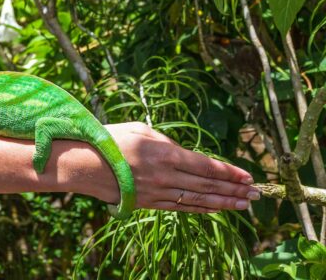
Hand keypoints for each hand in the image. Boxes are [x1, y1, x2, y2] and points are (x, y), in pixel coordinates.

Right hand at [106, 122, 259, 213]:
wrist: (83, 164)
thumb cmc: (109, 140)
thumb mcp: (140, 130)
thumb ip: (166, 140)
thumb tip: (184, 153)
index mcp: (164, 153)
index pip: (205, 165)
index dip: (229, 172)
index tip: (247, 175)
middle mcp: (165, 175)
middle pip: (206, 184)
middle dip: (233, 189)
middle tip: (256, 194)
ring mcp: (157, 191)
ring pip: (197, 199)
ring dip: (223, 203)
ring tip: (243, 205)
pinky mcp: (148, 203)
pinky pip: (180, 208)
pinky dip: (200, 209)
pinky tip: (215, 210)